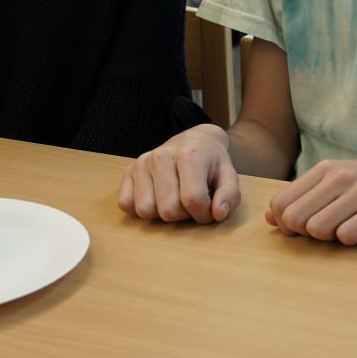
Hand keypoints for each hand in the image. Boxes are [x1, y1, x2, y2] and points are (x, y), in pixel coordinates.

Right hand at [118, 123, 240, 223]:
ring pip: (146, 211)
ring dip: (162, 214)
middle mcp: (161, 156)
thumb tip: (217, 214)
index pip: (193, 200)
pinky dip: (142, 208)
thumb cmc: (212, 163)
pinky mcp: (128, 171)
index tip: (209, 209)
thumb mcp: (229, 175)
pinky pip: (126, 205)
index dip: (204, 214)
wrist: (195, 141)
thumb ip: (230, 195)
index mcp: (189, 154)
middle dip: (184, 215)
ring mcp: (142, 163)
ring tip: (175, 199)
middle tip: (191, 204)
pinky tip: (157, 197)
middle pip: (168, 210)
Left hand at [264, 155, 356, 244]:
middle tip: (325, 231)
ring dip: (327, 238)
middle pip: (294, 219)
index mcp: (326, 169)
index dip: (286, 222)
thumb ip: (306, 195)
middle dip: (303, 233)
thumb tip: (270, 216)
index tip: (305, 226)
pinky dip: (350, 240)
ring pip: (317, 229)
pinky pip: (346, 236)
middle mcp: (340, 177)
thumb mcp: (341, 178)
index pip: (281, 202)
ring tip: (346, 229)